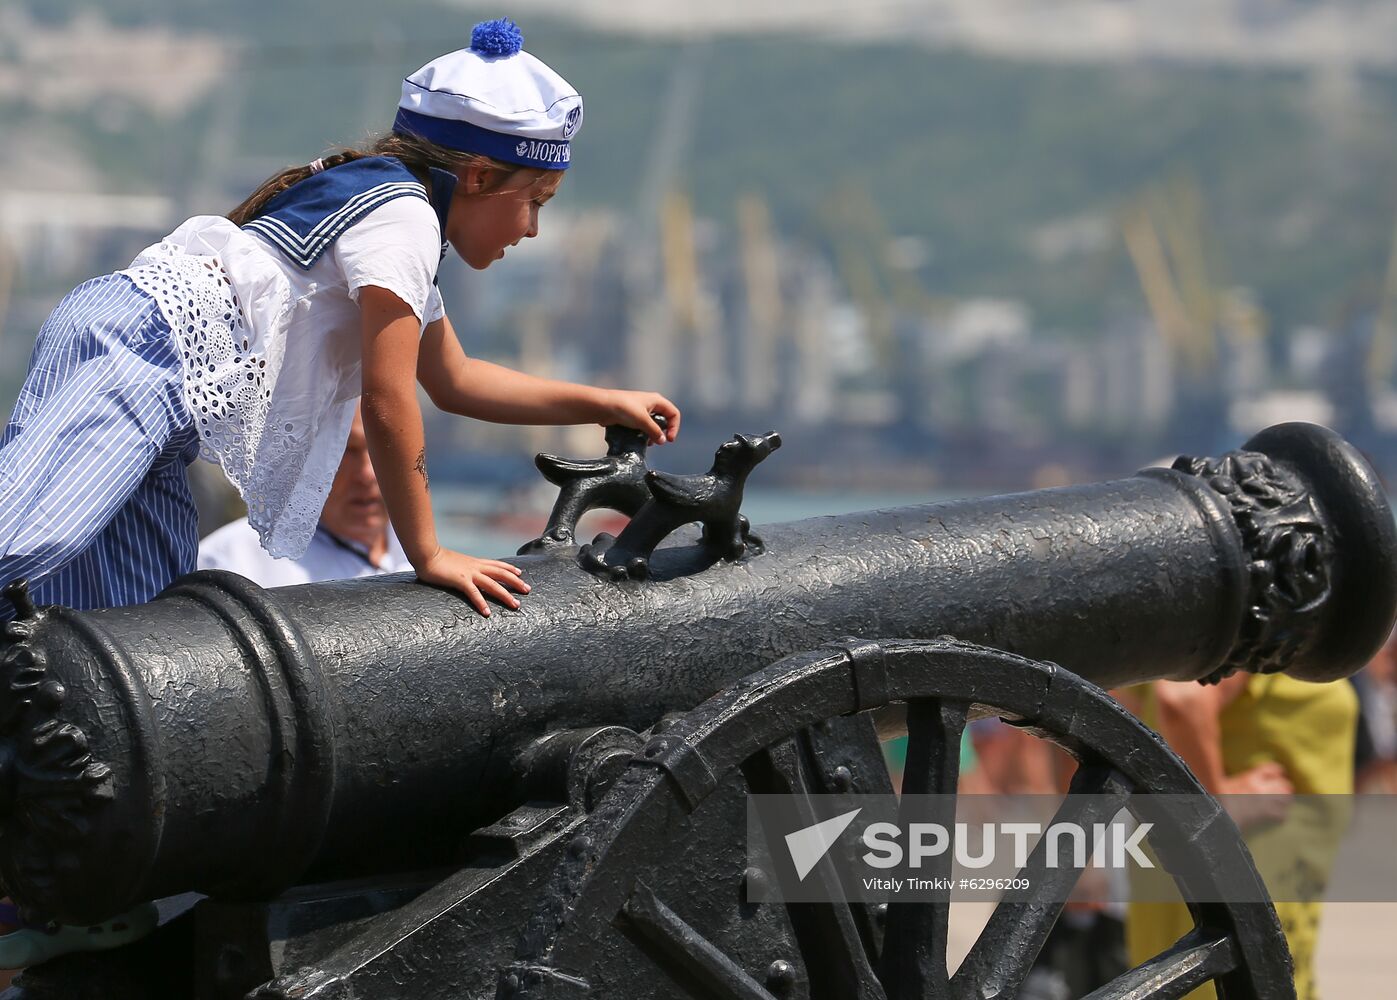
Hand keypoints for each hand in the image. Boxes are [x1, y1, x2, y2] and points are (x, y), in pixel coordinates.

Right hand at [415, 547, 529, 616]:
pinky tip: (487, 613)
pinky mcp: (460, 581)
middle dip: (516, 582)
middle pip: (501, 574)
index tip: (520, 573)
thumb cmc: (437, 559)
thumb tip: (464, 572)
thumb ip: (463, 567)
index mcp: (475, 562)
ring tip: (515, 605)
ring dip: (506, 595)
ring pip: (493, 585)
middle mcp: (476, 567)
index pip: (497, 564)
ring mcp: (469, 573)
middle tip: (528, 590)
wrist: (426, 554)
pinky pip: (474, 593)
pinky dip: (481, 603)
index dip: (510, 568)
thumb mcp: (455, 562)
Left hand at [599, 389, 680, 444]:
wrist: (603, 407)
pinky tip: (639, 440)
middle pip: (664, 419)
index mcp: (657, 401)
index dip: (674, 427)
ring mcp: (641, 411)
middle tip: (658, 442)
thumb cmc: (624, 409)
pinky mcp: (632, 417)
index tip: (669, 439)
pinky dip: (643, 434)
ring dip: (652, 435)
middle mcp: (651, 404)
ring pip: (653, 424)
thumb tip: (662, 441)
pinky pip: (643, 427)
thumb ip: (654, 431)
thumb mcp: (643, 420)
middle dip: (662, 432)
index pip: (674, 414)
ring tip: (647, 443)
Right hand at [1219, 761, 1292, 829]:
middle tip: (1282, 788)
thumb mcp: (1222, 782)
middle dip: (1284, 786)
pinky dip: (1280, 814)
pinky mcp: (1266, 815)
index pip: (1272, 769)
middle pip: (1284, 784)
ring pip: (1286, 798)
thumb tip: (1237, 772)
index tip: (1278, 772)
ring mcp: (1265, 802)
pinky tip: (1275, 814)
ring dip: (1285, 799)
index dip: (1277, 770)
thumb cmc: (1218, 799)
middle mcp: (1261, 788)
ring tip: (1281, 800)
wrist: (1221, 815)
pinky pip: (1282, 814)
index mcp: (1250, 778)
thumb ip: (1235, 778)